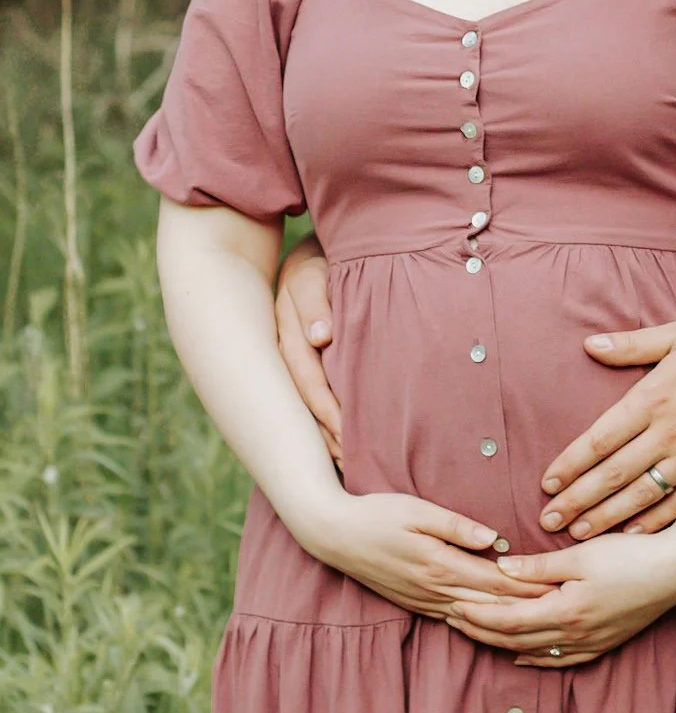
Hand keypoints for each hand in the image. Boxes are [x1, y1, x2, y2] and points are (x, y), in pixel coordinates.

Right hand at [275, 236, 341, 464]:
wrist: (318, 248)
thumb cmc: (322, 257)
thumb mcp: (313, 270)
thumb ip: (314, 300)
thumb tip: (321, 337)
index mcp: (286, 332)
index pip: (307, 380)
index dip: (327, 410)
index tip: (349, 436)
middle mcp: (286, 350)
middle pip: (303, 402)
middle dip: (326, 434)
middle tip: (351, 464)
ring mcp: (294, 355)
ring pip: (307, 403)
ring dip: (325, 433)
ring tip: (348, 464)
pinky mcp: (306, 355)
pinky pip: (314, 392)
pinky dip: (326, 416)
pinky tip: (341, 439)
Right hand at [303, 490, 552, 619]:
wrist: (335, 535)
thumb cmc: (377, 514)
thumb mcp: (417, 510)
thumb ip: (458, 526)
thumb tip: (496, 538)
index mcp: (440, 565)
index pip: (497, 581)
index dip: (530, 586)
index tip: (560, 588)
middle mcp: (435, 590)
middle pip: (491, 605)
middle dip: (528, 609)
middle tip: (564, 610)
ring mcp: (424, 601)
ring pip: (475, 619)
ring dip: (507, 622)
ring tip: (540, 624)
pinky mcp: (416, 604)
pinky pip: (455, 621)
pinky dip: (480, 627)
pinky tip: (496, 629)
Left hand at [449, 530, 675, 665]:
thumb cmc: (631, 555)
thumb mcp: (581, 554)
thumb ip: (539, 566)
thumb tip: (500, 568)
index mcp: (566, 611)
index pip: (508, 621)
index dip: (478, 617)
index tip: (453, 606)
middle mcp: (575, 635)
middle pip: (516, 640)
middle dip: (481, 632)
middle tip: (453, 620)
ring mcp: (590, 643)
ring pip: (535, 652)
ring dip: (502, 645)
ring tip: (476, 635)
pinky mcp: (603, 643)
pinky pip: (560, 660)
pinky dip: (535, 658)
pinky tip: (522, 655)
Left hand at [538, 320, 675, 540]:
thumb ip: (633, 345)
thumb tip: (591, 344)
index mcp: (654, 397)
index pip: (599, 439)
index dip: (570, 464)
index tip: (547, 483)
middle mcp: (669, 432)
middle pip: (612, 474)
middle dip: (577, 500)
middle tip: (548, 519)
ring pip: (641, 495)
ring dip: (606, 517)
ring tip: (578, 533)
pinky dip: (653, 522)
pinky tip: (632, 534)